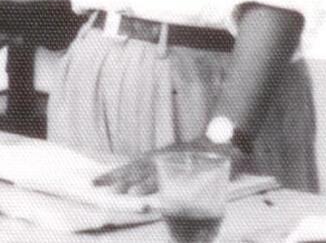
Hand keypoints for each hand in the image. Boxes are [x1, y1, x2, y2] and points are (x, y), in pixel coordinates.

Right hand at [92, 137, 250, 195]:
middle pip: (140, 167)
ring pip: (135, 164)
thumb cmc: (227, 152)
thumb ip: (223, 165)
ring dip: (117, 173)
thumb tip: (224, 166)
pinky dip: (124, 170)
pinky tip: (115, 178)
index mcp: (181, 157)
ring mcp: (163, 154)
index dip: (145, 182)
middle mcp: (167, 155)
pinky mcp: (162, 156)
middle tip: (99, 187)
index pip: (159, 171)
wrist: (226, 134)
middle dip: (120, 177)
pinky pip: (139, 163)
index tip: (131, 192)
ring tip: (98, 182)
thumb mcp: (226, 161)